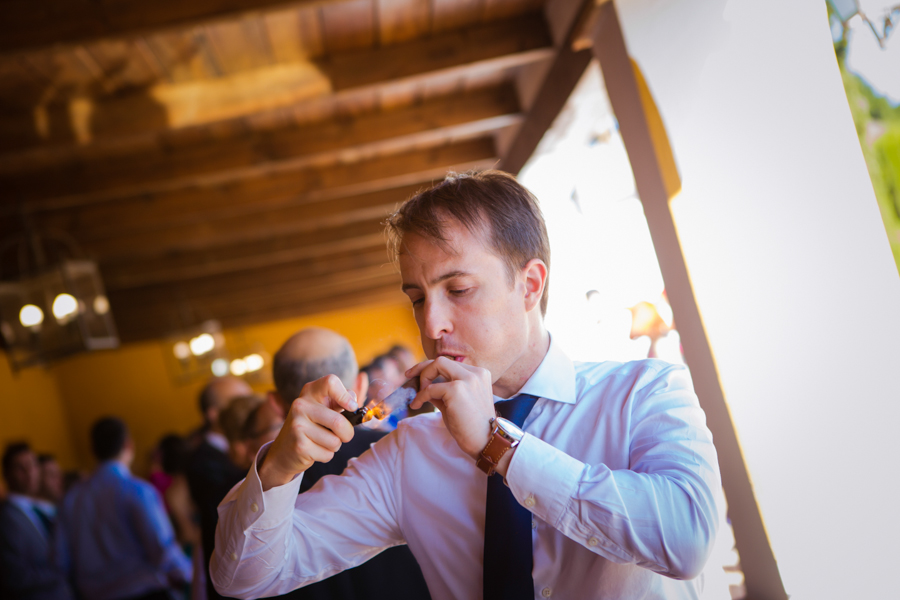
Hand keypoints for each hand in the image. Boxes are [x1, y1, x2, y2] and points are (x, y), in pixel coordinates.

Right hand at [258, 375, 357, 490]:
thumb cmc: (312, 426)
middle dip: (347, 433)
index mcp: (310, 391)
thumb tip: (358, 392)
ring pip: (335, 440)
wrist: (284, 450)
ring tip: (322, 441)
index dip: (345, 395)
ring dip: (335, 445)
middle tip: (344, 435)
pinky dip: (327, 455)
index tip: (352, 408)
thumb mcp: (324, 408)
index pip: (330, 382)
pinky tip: (314, 450)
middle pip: (339, 421)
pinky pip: (327, 454)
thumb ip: (342, 399)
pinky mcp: (299, 446)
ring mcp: (297, 425)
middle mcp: (301, 404)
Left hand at [407, 357, 495, 459]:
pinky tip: (417, 404)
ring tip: (418, 396)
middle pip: (442, 360)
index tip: (417, 374)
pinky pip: (431, 388)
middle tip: (409, 376)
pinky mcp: (457, 389)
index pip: (450, 364)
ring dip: (423, 378)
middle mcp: (475, 373)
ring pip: (437, 365)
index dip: (432, 368)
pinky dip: (421, 395)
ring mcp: (467, 379)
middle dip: (423, 367)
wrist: (485, 441)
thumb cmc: (470, 425)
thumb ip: (442, 390)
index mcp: (479, 374)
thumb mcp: (456, 402)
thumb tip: (422, 385)